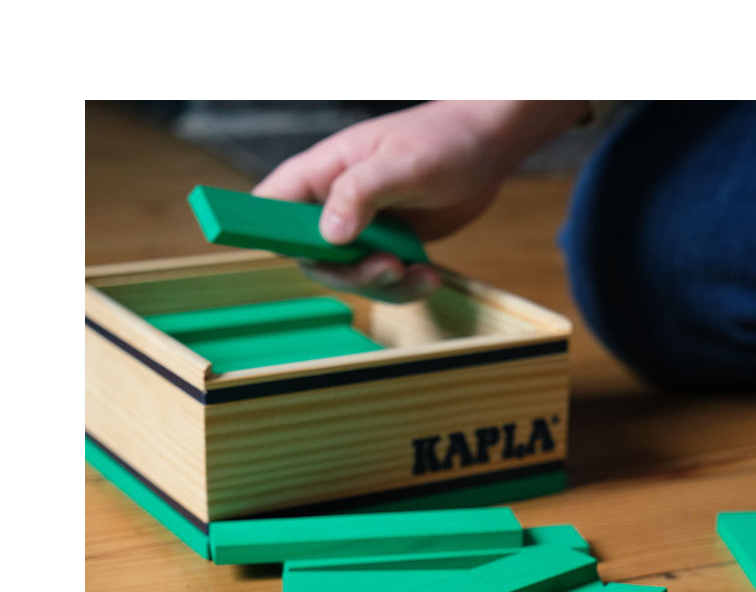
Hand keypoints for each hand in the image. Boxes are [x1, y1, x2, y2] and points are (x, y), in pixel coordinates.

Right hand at [254, 101, 587, 301]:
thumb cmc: (444, 140)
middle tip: (390, 268)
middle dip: (350, 274)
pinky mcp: (387, 246)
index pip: (271, 205)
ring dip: (384, 286)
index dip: (268, 232)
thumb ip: (361, 192)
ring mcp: (362, 228)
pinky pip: (383, 282)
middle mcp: (335, 203)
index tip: (296, 253)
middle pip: (313, 257)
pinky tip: (430, 274)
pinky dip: (405, 287)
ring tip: (420, 272)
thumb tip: (329, 235)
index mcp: (323, 171)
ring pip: (350, 276)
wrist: (487, 147)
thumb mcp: (404, 163)